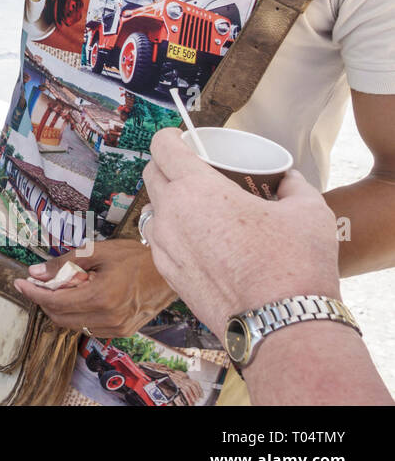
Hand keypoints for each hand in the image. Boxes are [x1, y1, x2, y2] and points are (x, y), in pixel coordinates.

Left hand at [13, 238, 176, 336]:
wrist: (167, 272)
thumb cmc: (135, 257)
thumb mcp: (97, 251)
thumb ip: (65, 263)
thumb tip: (36, 272)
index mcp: (101, 297)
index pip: (55, 301)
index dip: (33, 293)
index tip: (20, 283)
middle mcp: (108, 318)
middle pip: (60, 317)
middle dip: (44, 300)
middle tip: (38, 283)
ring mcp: (116, 328)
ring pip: (73, 324)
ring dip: (60, 307)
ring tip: (62, 286)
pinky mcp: (122, 331)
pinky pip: (89, 326)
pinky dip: (78, 313)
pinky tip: (81, 295)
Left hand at [142, 127, 341, 333]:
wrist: (282, 323)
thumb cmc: (294, 264)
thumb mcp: (308, 210)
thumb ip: (293, 185)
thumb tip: (288, 179)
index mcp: (196, 189)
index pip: (162, 147)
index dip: (168, 136)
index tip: (179, 136)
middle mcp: (170, 214)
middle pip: (152, 175)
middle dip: (167, 165)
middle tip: (193, 169)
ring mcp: (165, 247)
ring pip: (155, 211)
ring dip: (170, 202)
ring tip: (200, 207)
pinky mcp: (168, 275)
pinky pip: (162, 242)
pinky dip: (175, 233)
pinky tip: (200, 240)